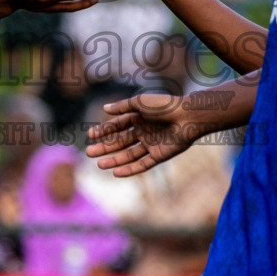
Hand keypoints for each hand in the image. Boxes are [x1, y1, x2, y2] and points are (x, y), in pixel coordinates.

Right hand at [87, 92, 209, 176]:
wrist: (187, 117)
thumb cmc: (164, 106)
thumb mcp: (140, 103)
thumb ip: (122, 107)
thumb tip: (104, 108)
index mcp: (139, 117)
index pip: (117, 126)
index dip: (103, 131)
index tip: (89, 135)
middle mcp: (144, 132)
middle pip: (120, 142)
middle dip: (105, 147)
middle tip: (89, 152)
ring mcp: (151, 145)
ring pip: (129, 155)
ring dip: (114, 160)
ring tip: (99, 164)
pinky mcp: (159, 156)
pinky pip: (142, 164)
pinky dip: (129, 169)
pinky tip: (115, 172)